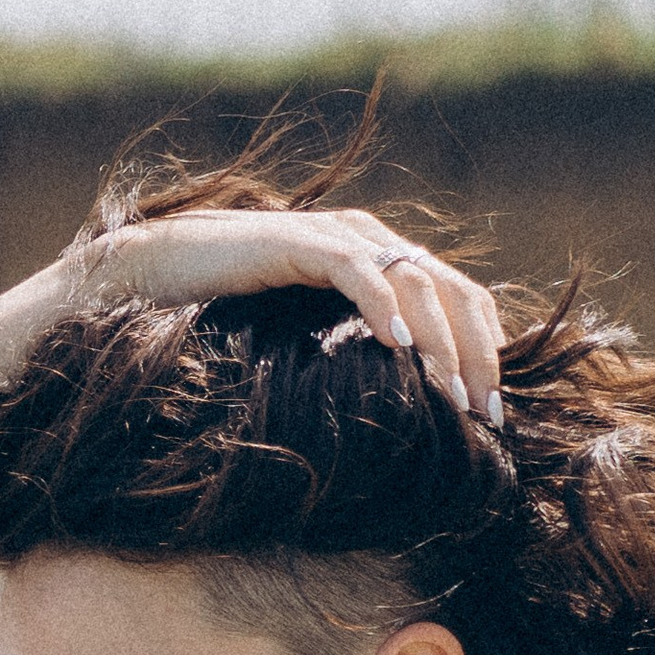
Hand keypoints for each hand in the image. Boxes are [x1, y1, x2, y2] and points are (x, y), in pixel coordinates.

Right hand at [81, 208, 503, 423]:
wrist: (163, 277)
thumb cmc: (231, 321)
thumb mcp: (315, 346)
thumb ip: (359, 361)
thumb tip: (405, 419)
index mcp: (385, 264)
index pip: (460, 299)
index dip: (485, 352)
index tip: (492, 416)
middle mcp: (372, 241)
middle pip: (454, 289)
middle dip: (477, 355)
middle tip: (485, 415)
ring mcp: (339, 236)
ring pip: (415, 281)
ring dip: (440, 342)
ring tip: (451, 395)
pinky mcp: (302, 241)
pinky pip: (356, 270)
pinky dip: (382, 307)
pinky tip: (397, 349)